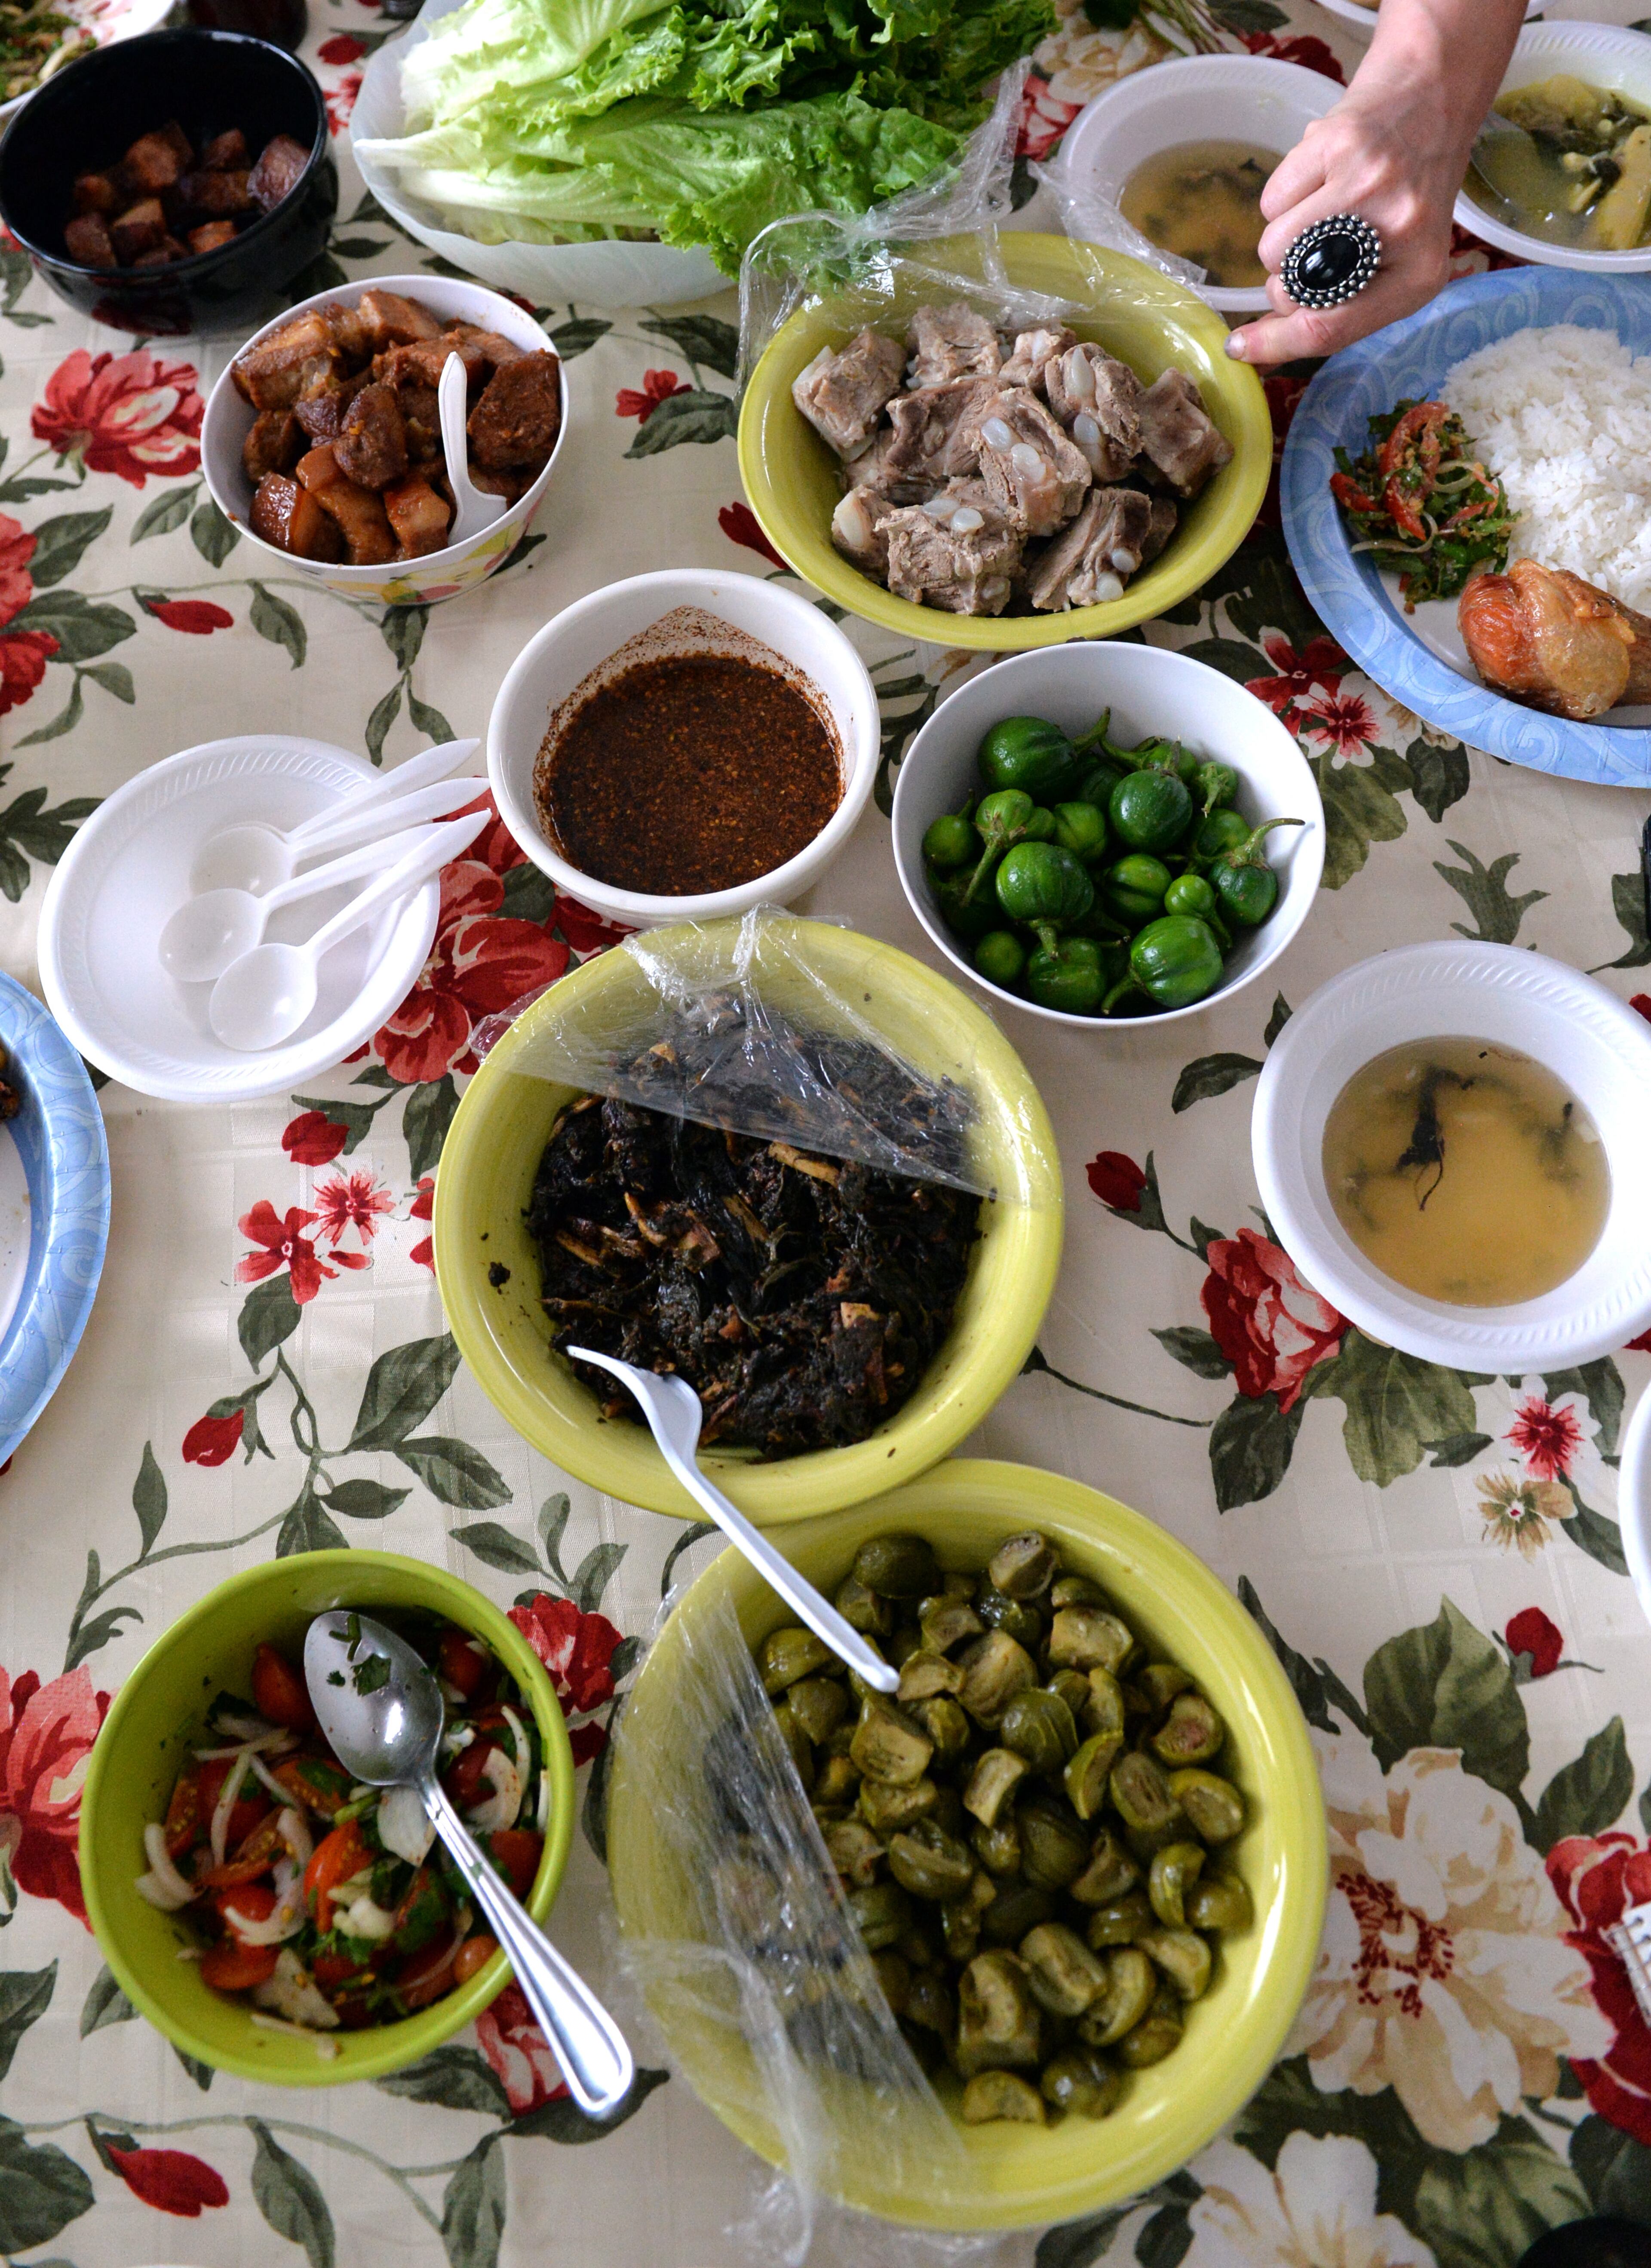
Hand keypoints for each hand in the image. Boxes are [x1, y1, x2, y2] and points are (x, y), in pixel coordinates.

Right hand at [1226, 96, 1460, 366]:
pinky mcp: (1337, 143)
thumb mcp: (1397, 261)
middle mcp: (1397, 231)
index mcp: (1416, 276)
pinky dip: (1284, 195)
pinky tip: (1319, 176)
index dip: (1275, 344)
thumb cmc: (1411, 189)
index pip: (1327, 329)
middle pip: (1290, 293)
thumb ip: (1343, 305)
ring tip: (1320, 209)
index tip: (1238, 347)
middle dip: (1285, 282)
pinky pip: (1272, 200)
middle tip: (1316, 249)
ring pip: (1272, 248)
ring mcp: (1366, 184)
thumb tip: (1258, 341)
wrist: (1434, 94)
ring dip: (1281, 238)